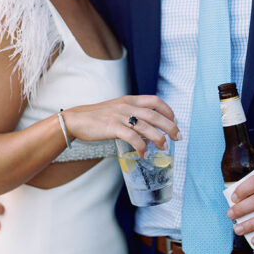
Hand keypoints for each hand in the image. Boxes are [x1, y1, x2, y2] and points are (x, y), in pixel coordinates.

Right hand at [63, 95, 178, 156]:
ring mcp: (120, 116)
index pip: (155, 101)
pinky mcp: (112, 127)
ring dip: (158, 138)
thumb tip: (148, 130)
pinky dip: (141, 146)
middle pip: (155, 115)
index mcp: (129, 100)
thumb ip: (132, 115)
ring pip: (146, 126)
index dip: (168, 110)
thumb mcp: (117, 109)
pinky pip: (132, 137)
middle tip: (178, 136)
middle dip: (170, 126)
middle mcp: (127, 106)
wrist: (76, 119)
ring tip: (164, 147)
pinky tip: (144, 154)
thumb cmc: (96, 117)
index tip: (174, 121)